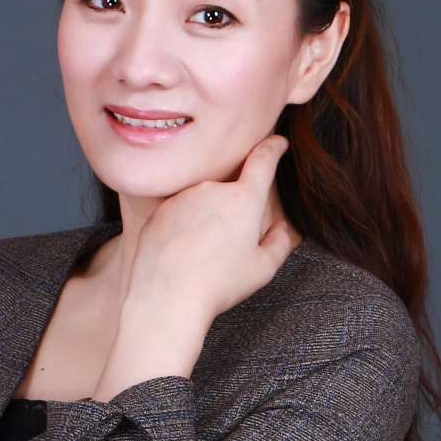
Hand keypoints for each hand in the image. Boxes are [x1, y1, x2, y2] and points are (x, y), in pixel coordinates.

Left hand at [126, 133, 302, 322]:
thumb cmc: (218, 285)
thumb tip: (280, 227)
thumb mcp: (262, 269)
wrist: (167, 298)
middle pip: (230, 190)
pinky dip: (184, 228)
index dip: (274, 147)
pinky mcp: (160, 211)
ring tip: (202, 258)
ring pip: (203, 203)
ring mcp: (182, 198)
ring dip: (207, 220)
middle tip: (229, 247)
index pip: (263, 160)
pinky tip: (183, 255)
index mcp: (244, 199)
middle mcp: (212, 189)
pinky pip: (179, 214)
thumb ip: (279, 242)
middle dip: (234, 211)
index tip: (278, 142)